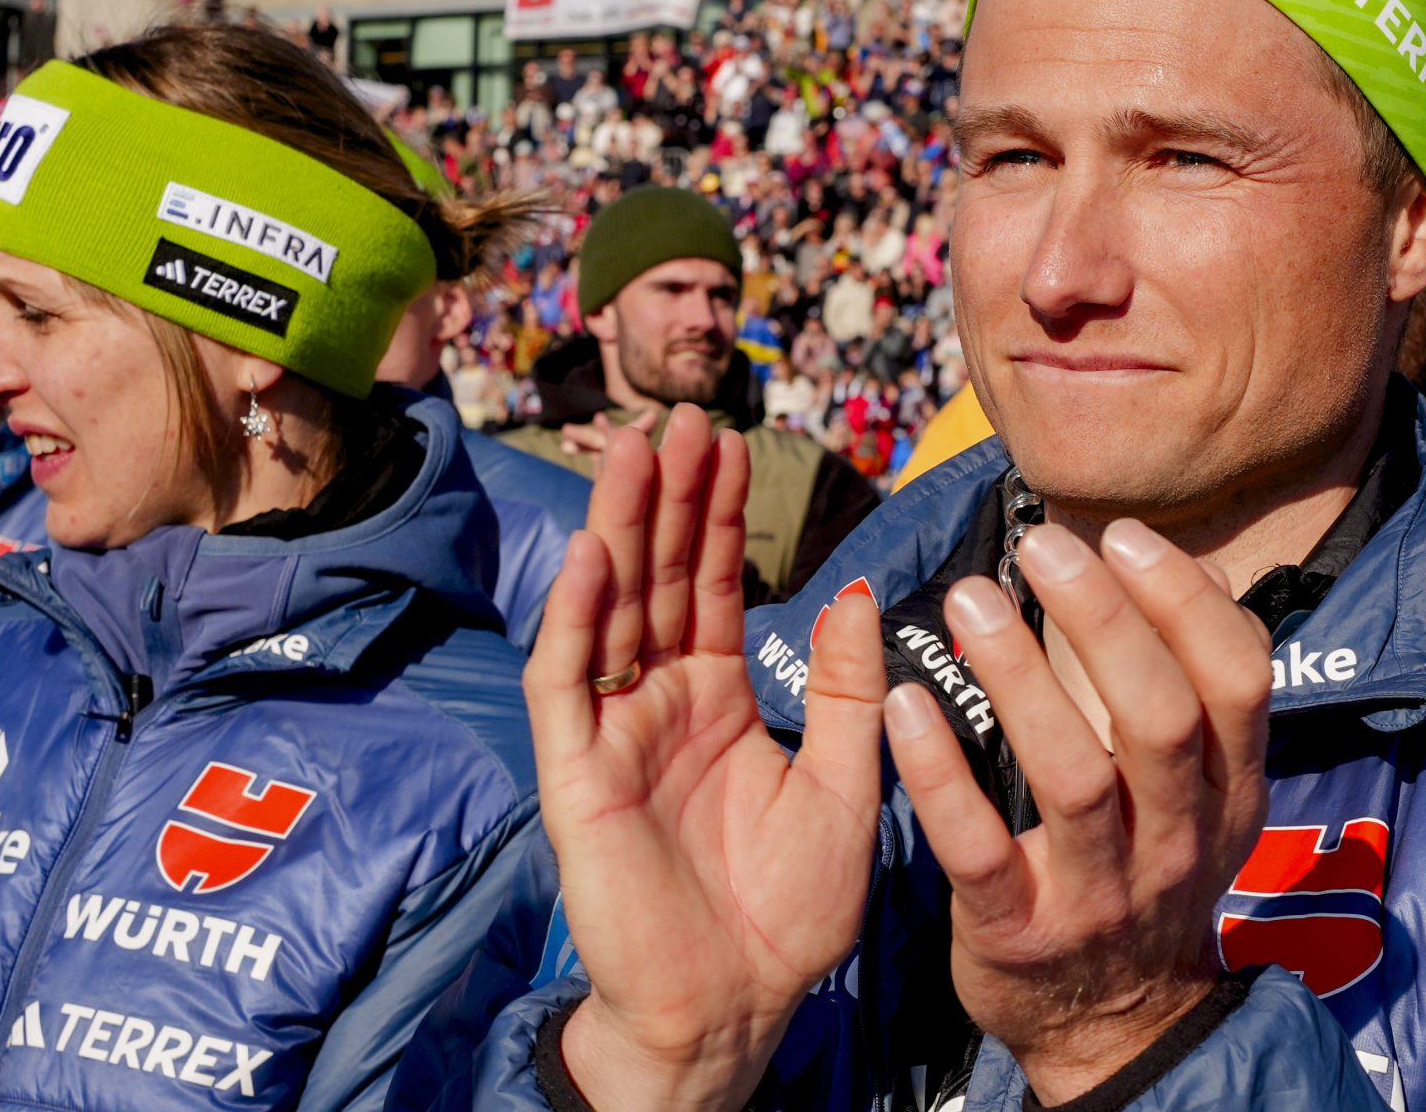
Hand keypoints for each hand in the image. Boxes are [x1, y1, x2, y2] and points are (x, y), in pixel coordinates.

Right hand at [527, 405, 885, 1111]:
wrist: (740, 1007)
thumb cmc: (788, 910)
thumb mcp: (847, 782)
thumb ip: (850, 687)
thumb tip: (858, 587)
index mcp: (717, 703)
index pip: (709, 587)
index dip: (717, 516)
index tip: (733, 441)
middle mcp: (658, 707)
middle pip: (655, 582)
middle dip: (668, 500)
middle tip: (686, 418)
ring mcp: (611, 738)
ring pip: (607, 613)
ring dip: (619, 532)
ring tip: (640, 453)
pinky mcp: (576, 780)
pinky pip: (566, 687)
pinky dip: (576, 619)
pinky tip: (595, 555)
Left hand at [883, 522, 1271, 1104]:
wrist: (1114, 1028)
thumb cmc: (1145, 872)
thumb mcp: (1197, 793)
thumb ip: (1189, 684)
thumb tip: (1187, 567)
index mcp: (1229, 792)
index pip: (1238, 681)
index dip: (1187, 603)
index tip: (1124, 537)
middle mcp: (1177, 840)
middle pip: (1162, 717)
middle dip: (1106, 621)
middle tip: (1043, 547)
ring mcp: (1100, 892)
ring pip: (1074, 775)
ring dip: (1019, 678)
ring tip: (969, 600)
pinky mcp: (1019, 931)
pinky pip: (978, 846)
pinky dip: (940, 772)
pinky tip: (901, 704)